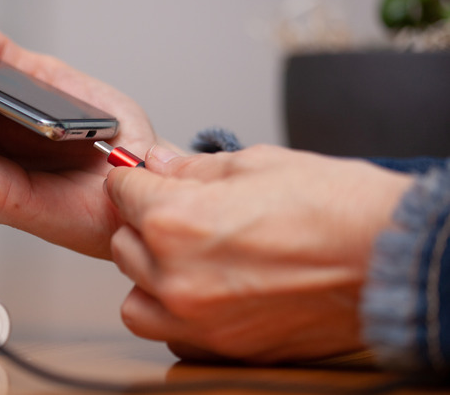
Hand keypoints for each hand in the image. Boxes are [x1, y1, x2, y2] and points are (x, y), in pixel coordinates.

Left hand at [104, 144, 412, 361]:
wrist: (391, 259)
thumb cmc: (336, 208)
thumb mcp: (257, 163)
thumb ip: (194, 168)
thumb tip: (161, 164)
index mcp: (177, 222)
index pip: (121, 194)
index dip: (133, 180)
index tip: (144, 180)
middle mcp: (176, 277)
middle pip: (121, 246)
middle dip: (142, 224)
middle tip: (174, 213)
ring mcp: (197, 320)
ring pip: (134, 299)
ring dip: (147, 275)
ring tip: (181, 257)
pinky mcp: (223, 348)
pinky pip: (169, 333)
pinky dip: (174, 313)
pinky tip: (202, 290)